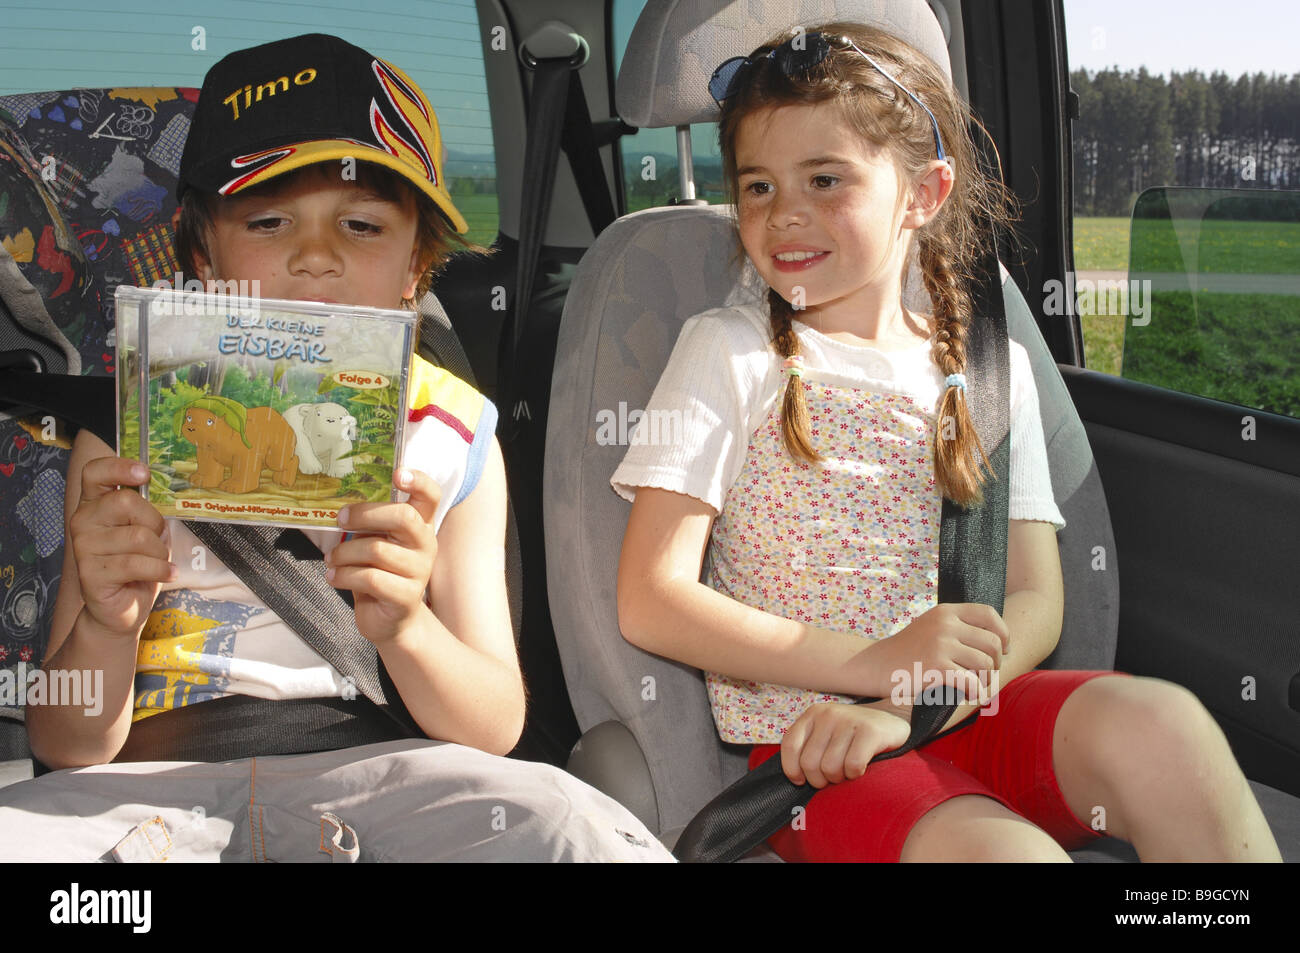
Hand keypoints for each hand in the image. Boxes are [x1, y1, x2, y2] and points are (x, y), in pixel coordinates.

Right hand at [70, 456, 173, 637]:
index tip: (143, 474)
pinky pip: (137, 563)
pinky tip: (166, 574)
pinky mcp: (91, 573)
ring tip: (156, 563)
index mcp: (94, 504)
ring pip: (139, 537)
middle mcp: (83, 521)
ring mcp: (83, 547)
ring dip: (159, 552)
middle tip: (156, 540)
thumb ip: (146, 509)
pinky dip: (160, 569)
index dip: (118, 467)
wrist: (121, 608)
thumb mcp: (145, 530)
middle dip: (154, 522)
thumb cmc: (137, 564)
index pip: (95, 472)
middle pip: (126, 503)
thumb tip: (162, 488)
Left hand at [326, 467, 439, 643]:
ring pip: (376, 549)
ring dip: (343, 553)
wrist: (391, 621)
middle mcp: (425, 545)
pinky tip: (334, 577)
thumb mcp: (377, 542)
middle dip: (364, 515)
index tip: (398, 474)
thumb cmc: (379, 574)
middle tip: (339, 520)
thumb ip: (371, 523)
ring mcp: (418, 572)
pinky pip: (369, 578)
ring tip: (332, 560)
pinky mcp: (405, 596)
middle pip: (403, 517)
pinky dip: (343, 576)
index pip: (430, 496)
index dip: (418, 481)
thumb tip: (339, 505)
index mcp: (420, 525)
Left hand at [780, 702, 910, 787]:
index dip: (793, 770)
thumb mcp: (826, 734)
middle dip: (820, 780)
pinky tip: (861, 768)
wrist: (893, 722)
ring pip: (830, 768)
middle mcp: (828, 714)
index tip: (802, 780)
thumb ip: (809, 747)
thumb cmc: (854, 736)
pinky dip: (855, 775)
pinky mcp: (870, 731)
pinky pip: (852, 766)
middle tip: (833, 777)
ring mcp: (849, 720)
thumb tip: (794, 779)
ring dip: (839, 778)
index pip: (790, 746)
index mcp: (813, 714)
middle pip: (809, 763)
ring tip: (847, 771)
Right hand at [865, 602, 1009, 703]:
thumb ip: (958, 629)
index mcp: (946, 611)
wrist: (875, 666)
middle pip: (992, 643)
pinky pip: (971, 681)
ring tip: (976, 687)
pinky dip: (976, 693)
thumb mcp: (932, 629)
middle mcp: (945, 623)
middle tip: (985, 676)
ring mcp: (940, 644)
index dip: (1003, 633)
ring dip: (987, 681)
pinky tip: (970, 696)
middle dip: (995, 664)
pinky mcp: (936, 666)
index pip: (988, 614)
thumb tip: (999, 643)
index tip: (1003, 650)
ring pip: (985, 664)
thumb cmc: (907, 652)